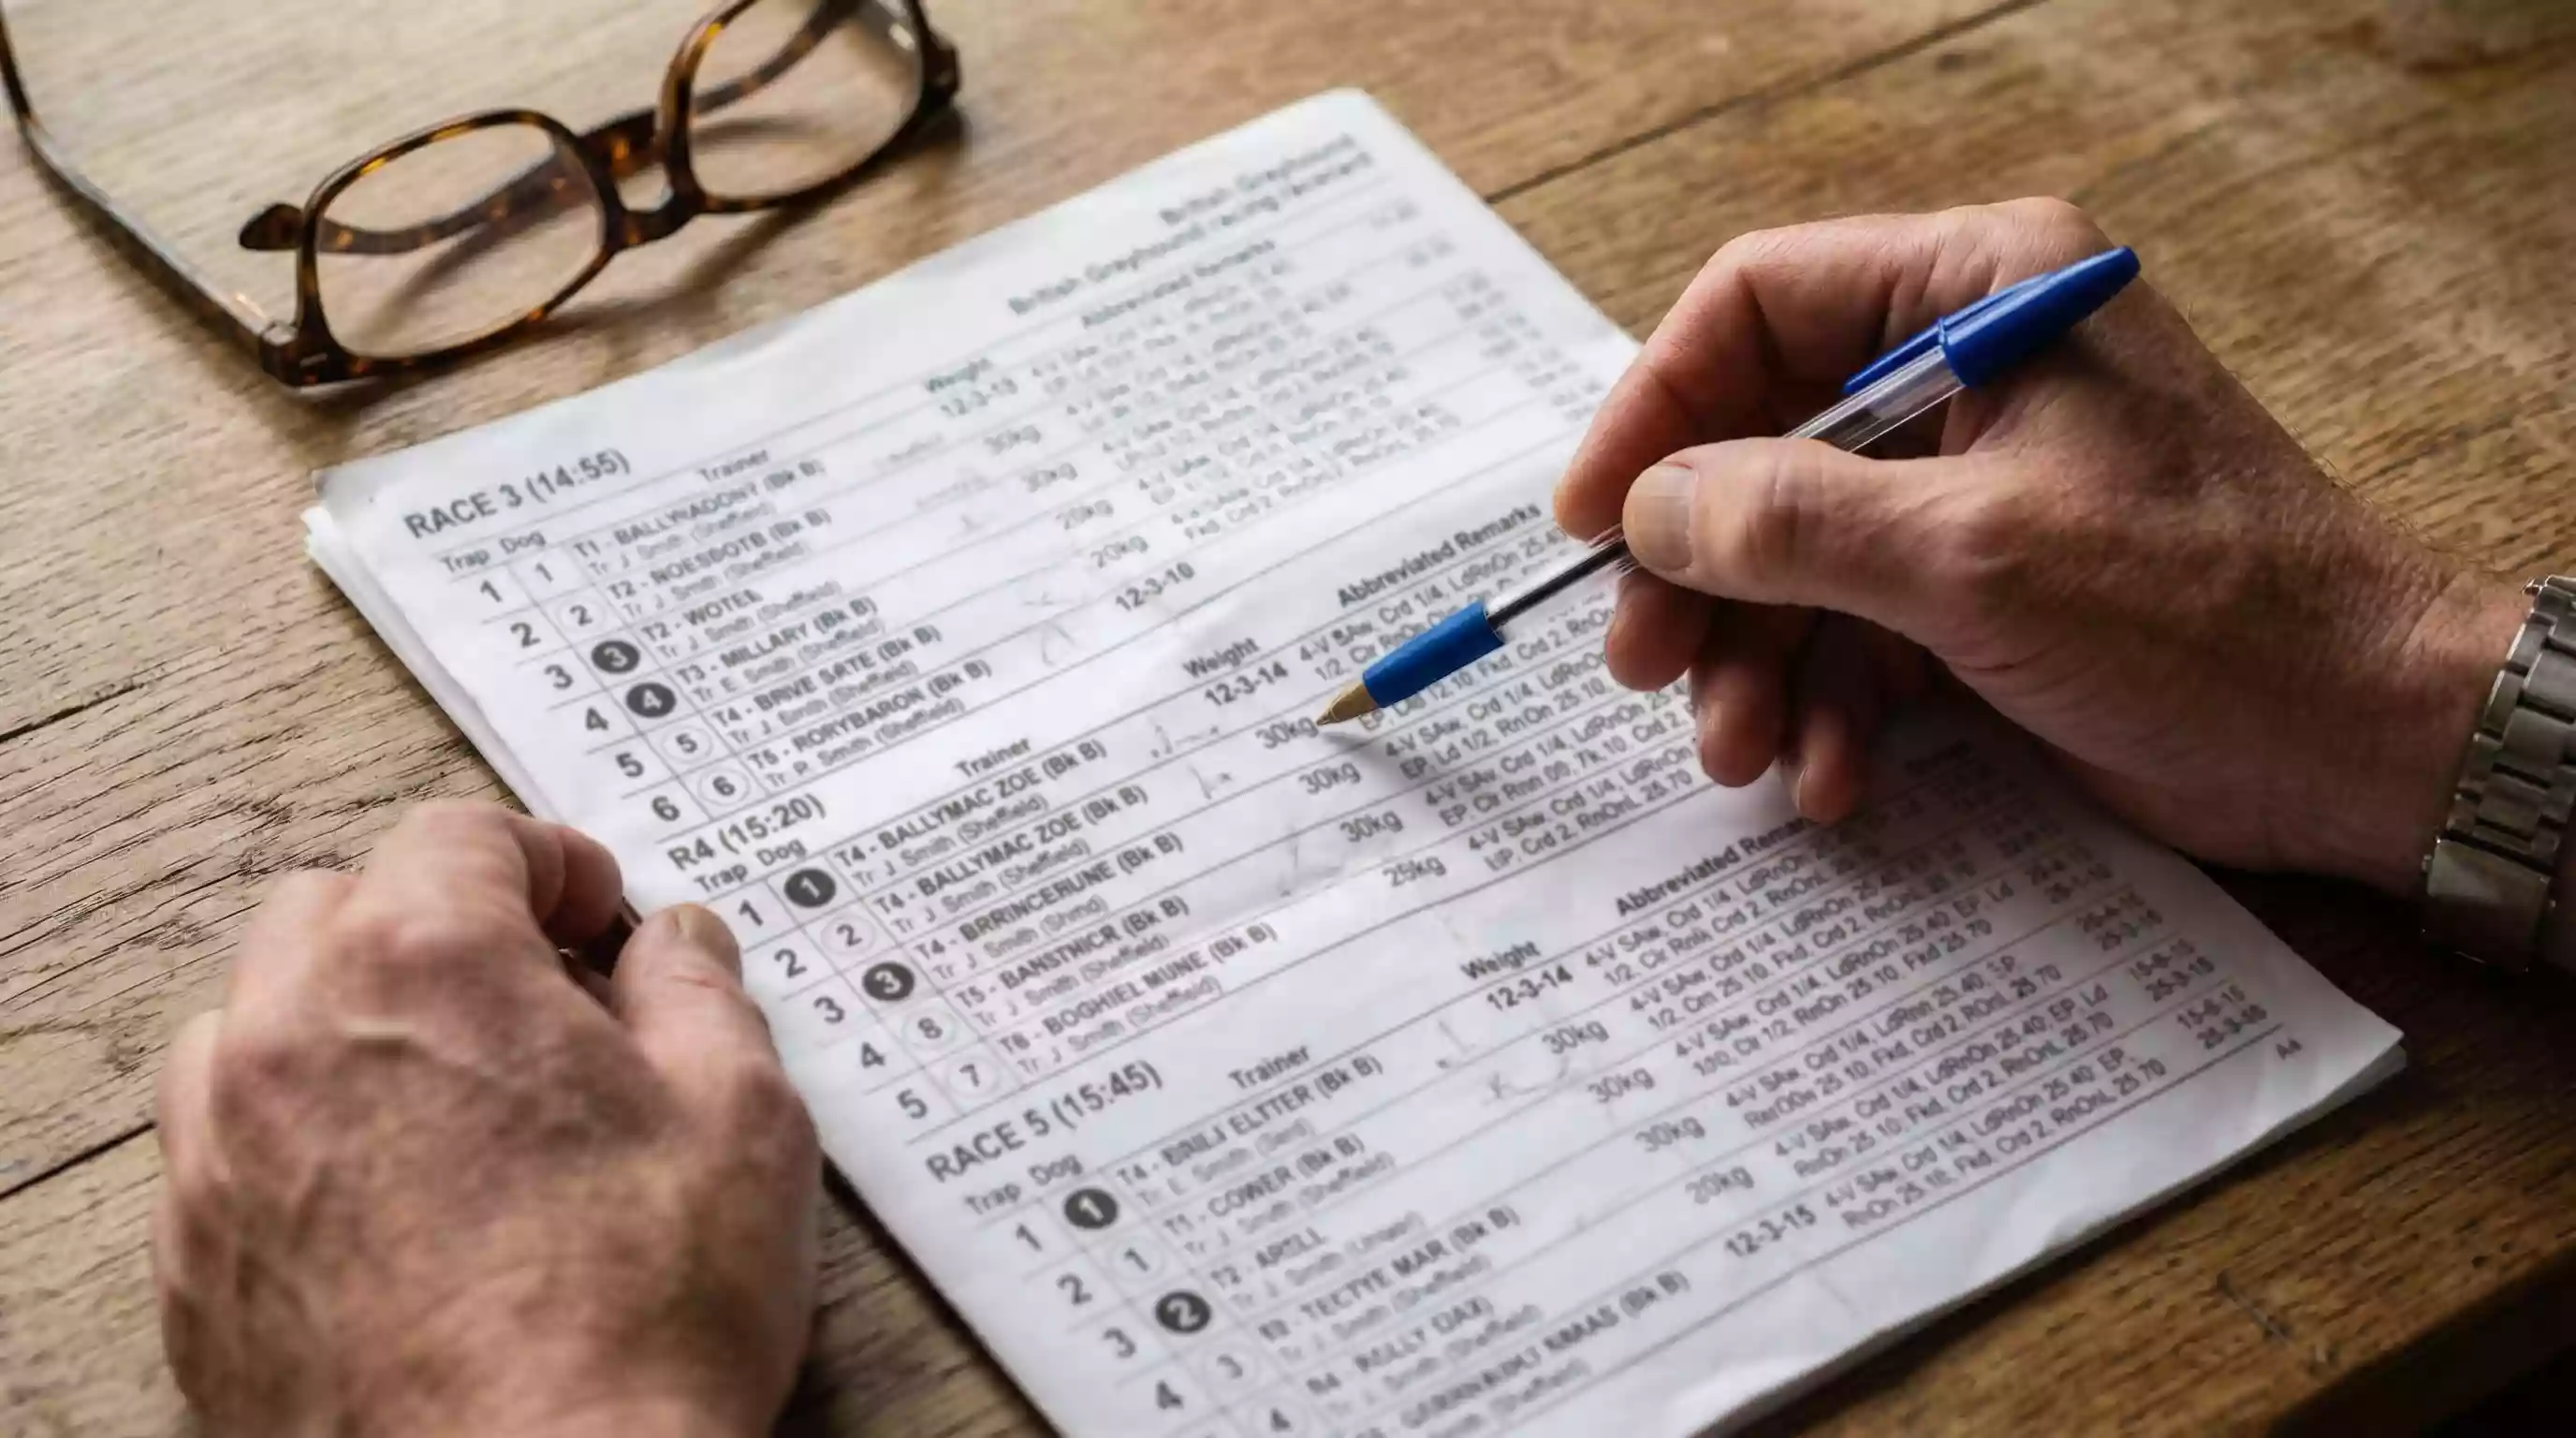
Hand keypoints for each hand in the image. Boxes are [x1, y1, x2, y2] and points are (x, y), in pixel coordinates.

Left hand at [153, 802, 820, 1437]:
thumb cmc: (637, 1321)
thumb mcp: (741, 1116)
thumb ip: (700, 992)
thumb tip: (673, 946)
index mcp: (423, 968)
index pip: (459, 836)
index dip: (547, 859)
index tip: (594, 909)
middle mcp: (291, 1040)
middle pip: (334, 907)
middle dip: (437, 923)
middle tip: (539, 990)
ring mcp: (222, 1161)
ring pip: (254, 1022)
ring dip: (347, 1021)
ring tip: (454, 1089)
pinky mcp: (199, 1272)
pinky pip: (226, 1152)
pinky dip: (300, 1136)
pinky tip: (399, 1195)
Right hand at [1557, 199, 2524, 894]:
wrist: (2358, 744)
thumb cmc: (2204, 614)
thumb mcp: (1972, 557)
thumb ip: (1791, 522)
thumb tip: (1647, 511)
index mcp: (1981, 291)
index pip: (1757, 307)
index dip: (1655, 411)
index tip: (1593, 523)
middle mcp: (1966, 373)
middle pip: (1760, 447)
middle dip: (1702, 575)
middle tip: (1646, 669)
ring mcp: (1972, 487)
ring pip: (1796, 559)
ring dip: (1756, 665)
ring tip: (1741, 753)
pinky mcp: (1983, 590)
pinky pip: (1856, 633)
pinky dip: (1830, 709)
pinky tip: (1831, 779)